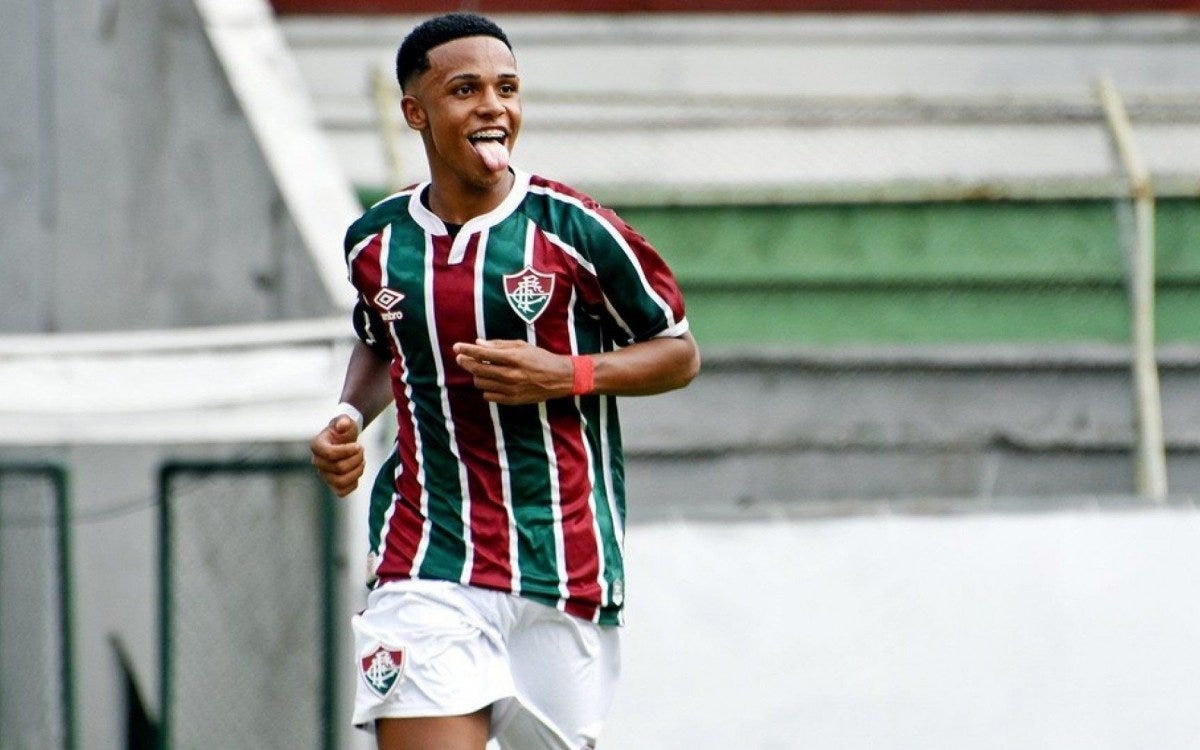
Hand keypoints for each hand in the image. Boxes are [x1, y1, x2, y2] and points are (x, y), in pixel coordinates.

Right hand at [310, 415, 363, 496]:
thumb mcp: (345, 421)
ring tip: (361, 461)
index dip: (348, 451)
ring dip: (356, 471)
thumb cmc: (344, 430)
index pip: (330, 453)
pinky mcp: (332, 484)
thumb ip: (344, 421)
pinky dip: (353, 483)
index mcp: (317, 446)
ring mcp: (324, 474)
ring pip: (340, 481)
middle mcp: (317, 462)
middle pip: (338, 468)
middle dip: (356, 459)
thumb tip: (342, 425)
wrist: (344, 440)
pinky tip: (357, 470)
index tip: (358, 445)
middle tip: (361, 450)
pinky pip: (342, 492)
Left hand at [452, 339, 573, 404]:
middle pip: (478, 369)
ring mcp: (511, 389)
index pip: (483, 354)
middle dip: (465, 362)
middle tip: (460, 358)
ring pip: (481, 383)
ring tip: (480, 369)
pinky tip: (491, 381)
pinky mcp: (512, 400)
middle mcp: (510, 374)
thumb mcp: (521, 346)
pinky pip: (488, 395)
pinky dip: (486, 388)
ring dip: (476, 375)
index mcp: (513, 358)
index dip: (466, 350)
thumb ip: (499, 345)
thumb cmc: (540, 358)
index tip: (456, 347)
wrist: (559, 378)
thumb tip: (478, 343)